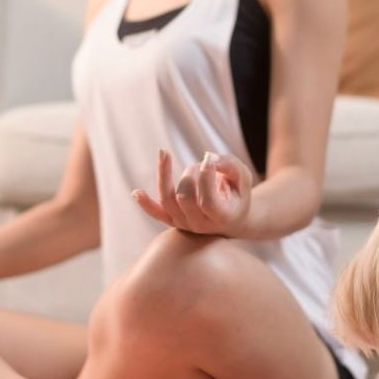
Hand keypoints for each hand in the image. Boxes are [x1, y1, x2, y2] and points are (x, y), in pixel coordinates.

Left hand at [132, 149, 252, 236]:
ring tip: (165, 153)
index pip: (208, 201)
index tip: (209, 158)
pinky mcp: (173, 220)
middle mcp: (201, 225)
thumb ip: (230, 166)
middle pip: (185, 198)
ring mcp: (185, 224)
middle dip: (190, 173)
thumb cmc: (238, 193)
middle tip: (201, 163)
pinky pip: (156, 212)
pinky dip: (145, 203)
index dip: (206, 179)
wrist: (232, 217)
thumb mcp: (243, 177)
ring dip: (164, 174)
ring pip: (168, 200)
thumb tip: (209, 158)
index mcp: (222, 217)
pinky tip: (136, 192)